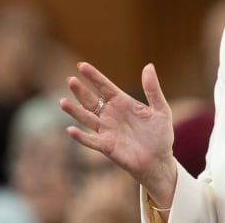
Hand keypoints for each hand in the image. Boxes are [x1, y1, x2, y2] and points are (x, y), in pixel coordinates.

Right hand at [58, 62, 176, 205]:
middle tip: (70, 80)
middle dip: (80, 91)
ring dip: (75, 111)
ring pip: (86, 118)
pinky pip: (91, 140)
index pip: (105, 86)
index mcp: (123, 102)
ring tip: (63, 102)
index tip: (81, 65)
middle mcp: (111, 115)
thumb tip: (148, 66)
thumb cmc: (160, 134)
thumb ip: (153, 89)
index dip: (93, 76)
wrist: (159, 160)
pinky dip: (81, 136)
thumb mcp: (161, 109)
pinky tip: (71, 130)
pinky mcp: (106, 147)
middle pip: (91, 100)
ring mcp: (106, 131)